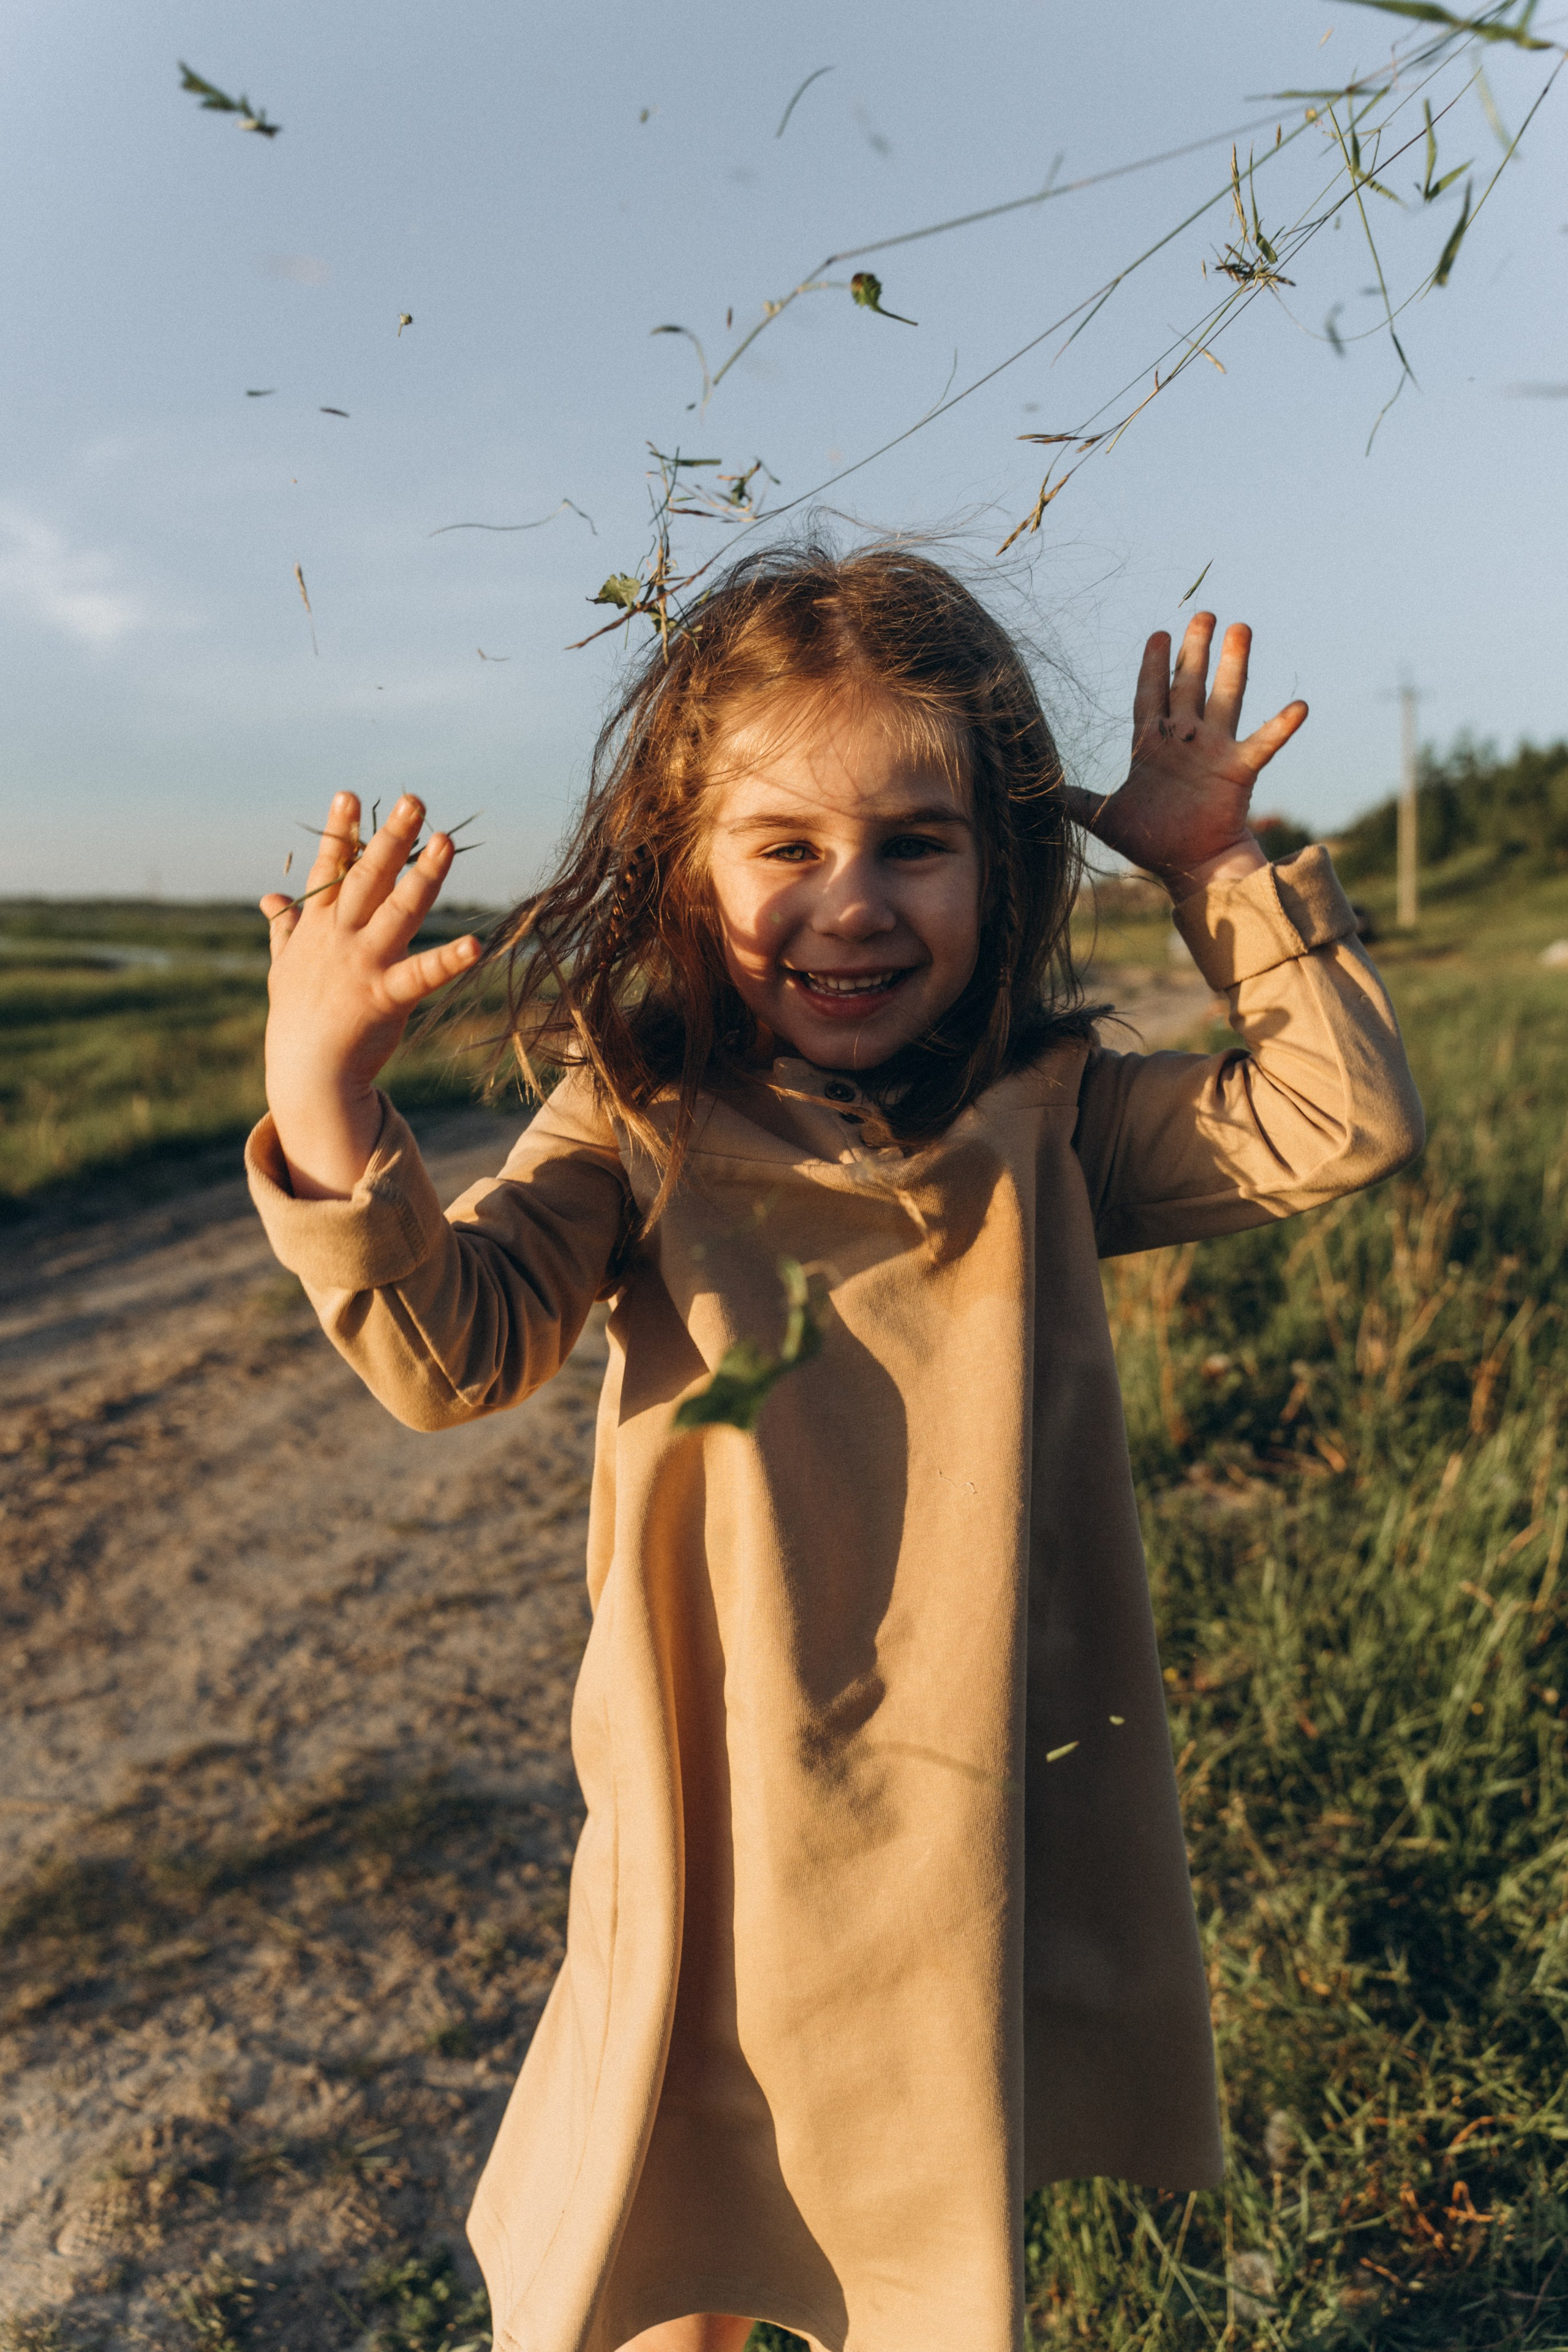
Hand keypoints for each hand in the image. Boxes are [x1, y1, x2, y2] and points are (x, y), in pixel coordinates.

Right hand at [260, 792, 479, 1198]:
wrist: (306, 1074)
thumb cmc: (298, 1019)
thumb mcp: (284, 967)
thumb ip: (285, 929)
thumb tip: (270, 897)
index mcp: (318, 927)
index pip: (330, 870)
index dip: (340, 832)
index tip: (349, 795)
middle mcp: (340, 938)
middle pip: (367, 877)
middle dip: (390, 837)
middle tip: (414, 800)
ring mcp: (362, 965)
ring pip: (397, 910)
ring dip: (423, 875)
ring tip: (445, 840)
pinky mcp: (386, 997)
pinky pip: (422, 974)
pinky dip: (448, 961)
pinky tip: (475, 945)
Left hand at [1063, 614, 1307, 896]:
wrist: (1188, 867)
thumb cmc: (1150, 841)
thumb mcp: (1104, 818)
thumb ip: (1075, 800)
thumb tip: (1039, 791)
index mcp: (1152, 745)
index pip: (1150, 695)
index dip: (1153, 666)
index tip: (1158, 634)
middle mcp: (1185, 740)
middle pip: (1189, 684)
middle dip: (1195, 650)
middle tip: (1203, 613)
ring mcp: (1214, 751)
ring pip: (1225, 698)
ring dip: (1234, 665)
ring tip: (1241, 629)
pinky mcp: (1238, 770)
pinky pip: (1264, 743)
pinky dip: (1281, 726)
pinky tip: (1299, 706)